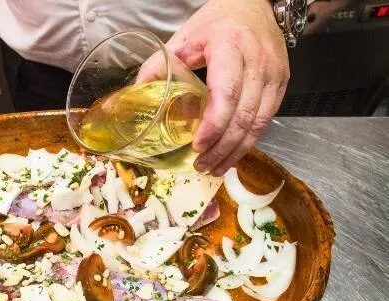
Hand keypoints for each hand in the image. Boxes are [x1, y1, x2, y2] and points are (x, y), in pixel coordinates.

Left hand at [167, 0, 289, 175]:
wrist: (253, 5)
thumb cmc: (217, 21)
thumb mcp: (183, 38)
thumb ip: (158, 64)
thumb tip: (135, 92)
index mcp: (230, 46)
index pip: (226, 93)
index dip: (214, 124)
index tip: (197, 145)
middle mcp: (258, 61)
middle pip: (244, 116)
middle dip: (222, 147)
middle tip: (202, 165)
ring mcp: (274, 74)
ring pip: (258, 123)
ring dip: (236, 150)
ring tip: (214, 167)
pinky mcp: (282, 83)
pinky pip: (266, 120)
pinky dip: (248, 141)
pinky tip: (232, 153)